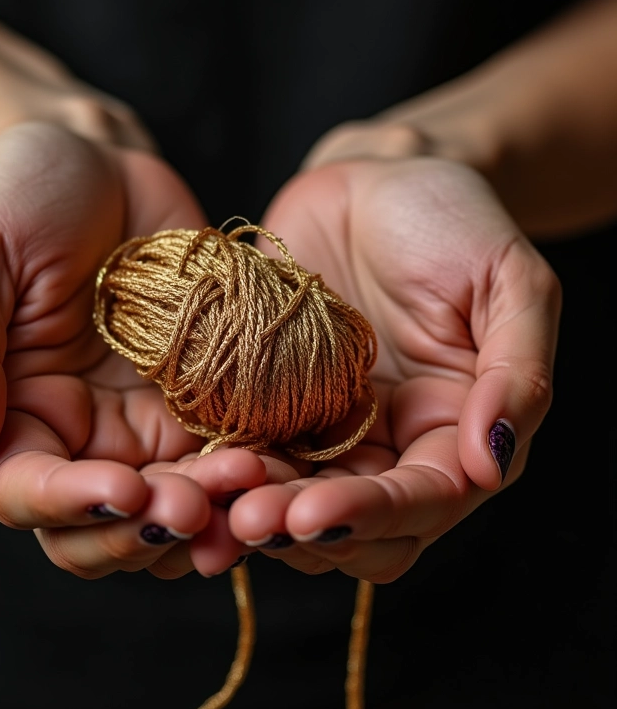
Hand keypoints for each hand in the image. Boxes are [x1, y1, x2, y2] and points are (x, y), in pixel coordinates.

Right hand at [0, 121, 270, 578]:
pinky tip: (280, 463)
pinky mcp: (204, 402)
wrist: (105, 165)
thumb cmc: (23, 196)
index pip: (28, 492)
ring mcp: (148, 424)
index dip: (70, 504)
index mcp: (14, 414)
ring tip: (250, 486)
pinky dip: (253, 472)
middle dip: (148, 530)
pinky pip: (229, 454)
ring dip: (211, 514)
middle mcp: (82, 435)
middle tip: (194, 508)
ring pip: (176, 505)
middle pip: (107, 523)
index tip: (122, 489)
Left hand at [228, 156, 560, 579]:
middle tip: (249, 522)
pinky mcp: (273, 399)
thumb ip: (516, 373)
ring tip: (213, 505)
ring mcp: (326, 425)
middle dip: (302, 529)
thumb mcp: (512, 282)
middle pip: (352, 521)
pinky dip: (223, 466)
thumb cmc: (452, 219)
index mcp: (452, 429)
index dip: (371, 517)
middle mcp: (389, 442)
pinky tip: (193, 469)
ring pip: (294, 496)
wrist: (373, 179)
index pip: (422, 501)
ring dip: (255, 510)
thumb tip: (493, 460)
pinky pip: (249, 446)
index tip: (315, 516)